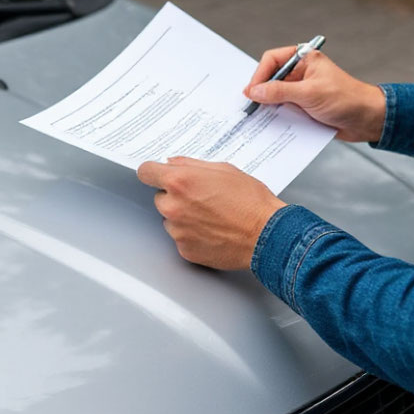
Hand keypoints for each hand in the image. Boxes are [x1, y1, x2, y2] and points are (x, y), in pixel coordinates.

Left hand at [136, 157, 284, 269]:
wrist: (267, 234)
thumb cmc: (251, 201)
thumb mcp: (224, 170)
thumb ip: (192, 165)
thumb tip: (173, 163)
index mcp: (180, 181)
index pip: (146, 172)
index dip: (153, 172)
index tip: (157, 175)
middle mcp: (174, 206)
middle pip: (160, 198)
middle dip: (175, 197)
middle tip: (201, 199)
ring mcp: (178, 231)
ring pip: (170, 220)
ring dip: (183, 217)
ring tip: (211, 217)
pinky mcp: (184, 250)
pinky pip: (181, 238)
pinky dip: (192, 235)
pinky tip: (212, 231)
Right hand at [245, 47, 386, 142]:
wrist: (368, 120)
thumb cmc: (347, 99)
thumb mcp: (310, 93)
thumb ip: (280, 92)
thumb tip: (255, 92)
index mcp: (304, 59)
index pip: (272, 60)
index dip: (259, 75)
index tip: (252, 92)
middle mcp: (301, 72)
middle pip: (271, 79)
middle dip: (261, 93)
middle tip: (251, 107)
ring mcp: (302, 90)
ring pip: (276, 96)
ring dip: (269, 107)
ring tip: (258, 118)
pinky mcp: (305, 107)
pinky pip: (286, 110)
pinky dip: (279, 117)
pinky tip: (273, 126)